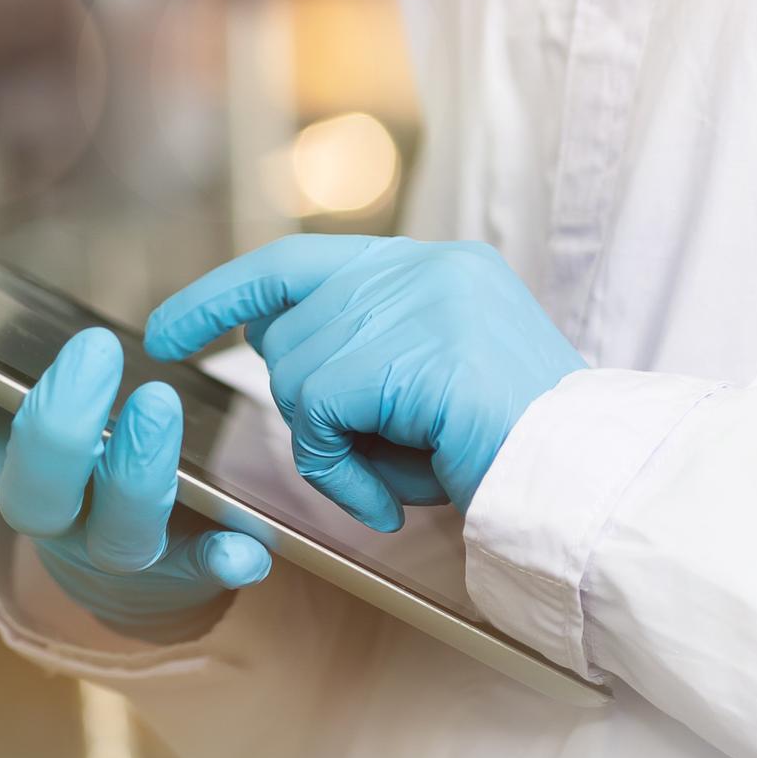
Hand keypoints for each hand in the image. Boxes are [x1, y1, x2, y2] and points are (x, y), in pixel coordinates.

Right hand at [0, 303, 269, 641]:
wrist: (124, 574)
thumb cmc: (63, 467)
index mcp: (1, 457)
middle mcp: (51, 509)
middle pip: (36, 483)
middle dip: (57, 422)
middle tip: (90, 351)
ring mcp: (114, 544)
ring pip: (120, 526)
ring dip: (136, 471)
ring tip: (159, 409)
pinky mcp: (184, 567)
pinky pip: (206, 570)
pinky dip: (225, 561)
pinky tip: (247, 549)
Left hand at [142, 235, 586, 531]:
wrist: (588, 484)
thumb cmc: (512, 456)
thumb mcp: (429, 387)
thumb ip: (362, 356)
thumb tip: (271, 347)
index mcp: (437, 266)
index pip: (297, 261)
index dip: (224, 295)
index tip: (168, 329)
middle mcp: (426, 269)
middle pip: (291, 334)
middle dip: (311, 411)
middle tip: (381, 457)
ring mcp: (420, 304)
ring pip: (297, 375)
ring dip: (335, 448)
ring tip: (404, 474)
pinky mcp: (409, 352)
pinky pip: (316, 414)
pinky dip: (339, 470)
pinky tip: (391, 496)